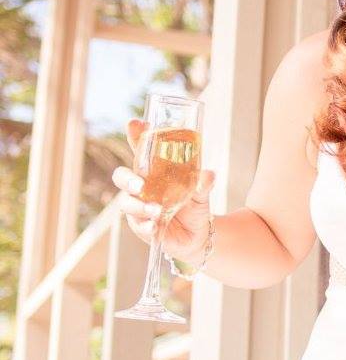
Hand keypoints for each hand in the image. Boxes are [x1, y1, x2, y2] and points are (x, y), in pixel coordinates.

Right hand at [112, 119, 215, 262]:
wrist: (199, 234)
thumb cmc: (195, 205)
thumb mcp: (202, 192)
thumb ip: (204, 183)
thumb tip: (209, 174)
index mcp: (153, 172)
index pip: (140, 150)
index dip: (135, 137)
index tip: (134, 124)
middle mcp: (141, 187)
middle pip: (121, 176)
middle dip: (126, 178)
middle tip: (139, 184)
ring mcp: (139, 206)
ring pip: (126, 203)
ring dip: (139, 206)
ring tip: (156, 211)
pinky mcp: (142, 226)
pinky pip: (137, 225)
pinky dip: (144, 225)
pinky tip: (153, 226)